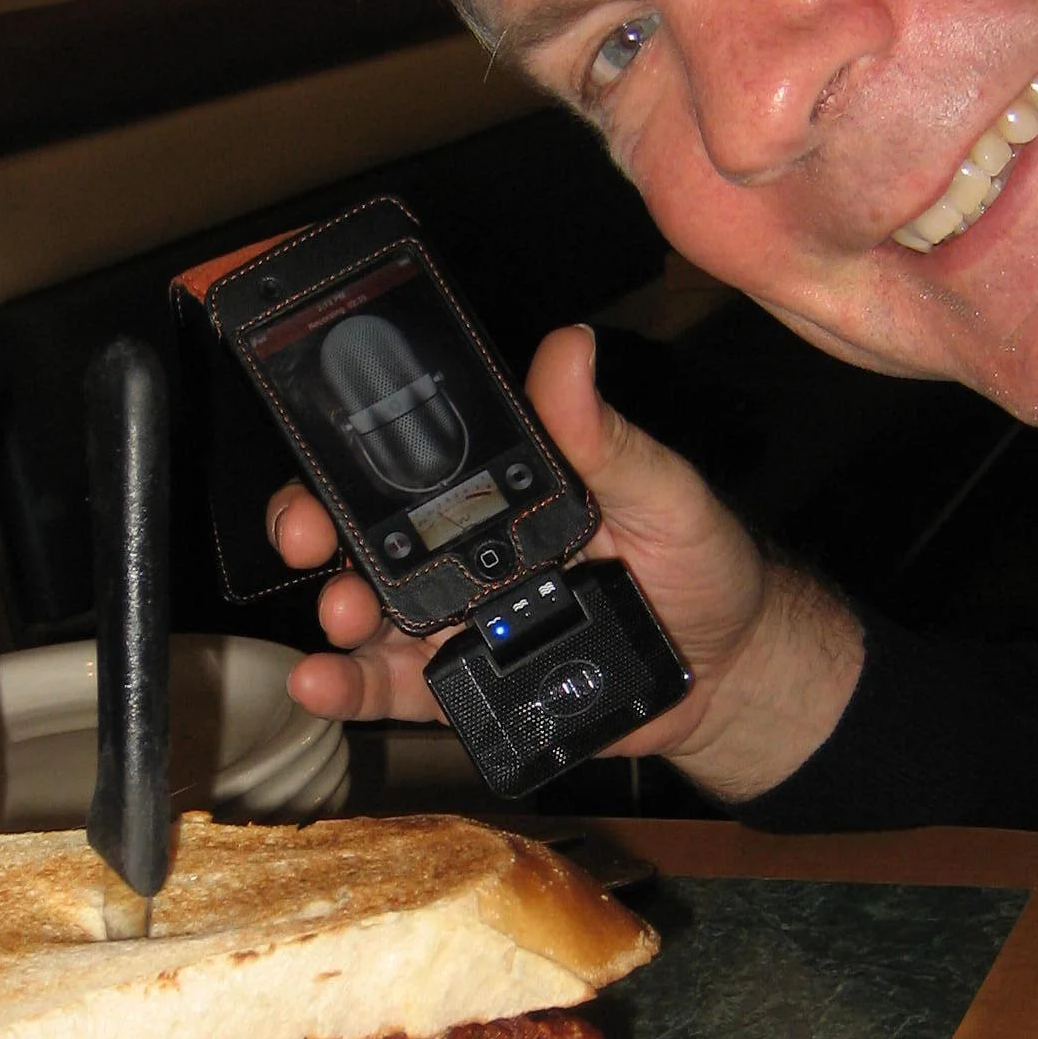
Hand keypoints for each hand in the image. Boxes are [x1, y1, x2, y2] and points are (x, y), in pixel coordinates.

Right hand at [266, 324, 863, 800]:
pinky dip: (347, 688)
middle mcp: (462, 552)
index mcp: (498, 492)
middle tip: (307, 537)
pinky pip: (391, 689)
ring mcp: (454, 623)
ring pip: (366, 612)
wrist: (730, 676)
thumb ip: (602, 437)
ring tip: (339, 617)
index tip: (325, 450)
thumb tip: (568, 348)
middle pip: (360, 532)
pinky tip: (317, 683)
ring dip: (334, 611)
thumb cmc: (701, 566)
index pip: (405, 461)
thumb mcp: (661, 491)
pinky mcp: (460, 690)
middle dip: (313, 528)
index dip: (350, 453)